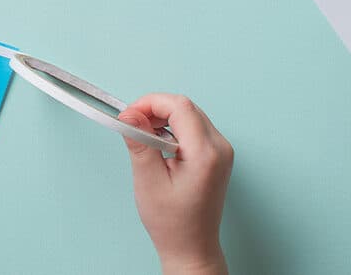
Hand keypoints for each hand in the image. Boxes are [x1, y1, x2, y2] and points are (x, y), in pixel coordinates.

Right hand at [119, 94, 232, 274]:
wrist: (191, 247)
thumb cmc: (172, 222)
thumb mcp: (148, 180)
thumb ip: (139, 142)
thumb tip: (130, 114)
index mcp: (205, 153)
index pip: (179, 106)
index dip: (149, 103)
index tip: (129, 115)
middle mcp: (220, 148)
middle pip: (185, 107)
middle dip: (154, 109)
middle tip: (132, 125)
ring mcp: (221, 151)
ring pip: (189, 114)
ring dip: (162, 118)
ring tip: (143, 137)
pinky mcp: (216, 155)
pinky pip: (193, 127)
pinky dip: (172, 127)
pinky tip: (157, 144)